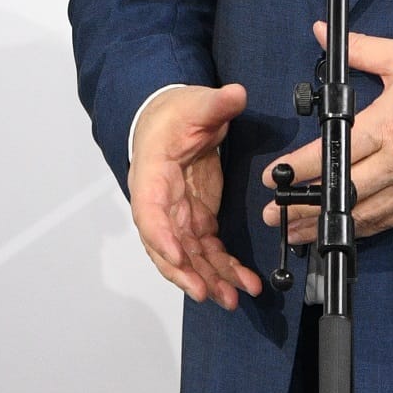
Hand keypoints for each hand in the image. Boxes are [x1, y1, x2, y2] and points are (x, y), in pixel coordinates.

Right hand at [130, 83, 266, 309]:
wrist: (170, 120)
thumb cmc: (173, 115)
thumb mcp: (195, 104)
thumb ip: (215, 104)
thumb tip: (235, 95)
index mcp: (152, 177)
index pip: (149, 213)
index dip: (162, 237)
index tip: (179, 256)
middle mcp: (160, 205)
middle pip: (167, 247)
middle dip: (187, 273)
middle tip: (207, 292)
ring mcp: (179, 216)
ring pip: (189, 257)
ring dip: (210, 279)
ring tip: (232, 298)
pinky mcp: (196, 220)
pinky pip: (207, 252)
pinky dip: (223, 269)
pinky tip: (243, 283)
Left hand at [272, 27, 392, 246]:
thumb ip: (361, 48)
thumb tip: (320, 33)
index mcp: (389, 126)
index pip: (336, 152)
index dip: (302, 168)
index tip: (275, 176)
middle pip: (344, 191)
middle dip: (305, 207)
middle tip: (272, 215)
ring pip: (363, 214)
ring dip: (327, 226)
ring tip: (296, 234)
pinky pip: (390, 221)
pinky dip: (362, 230)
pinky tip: (343, 233)